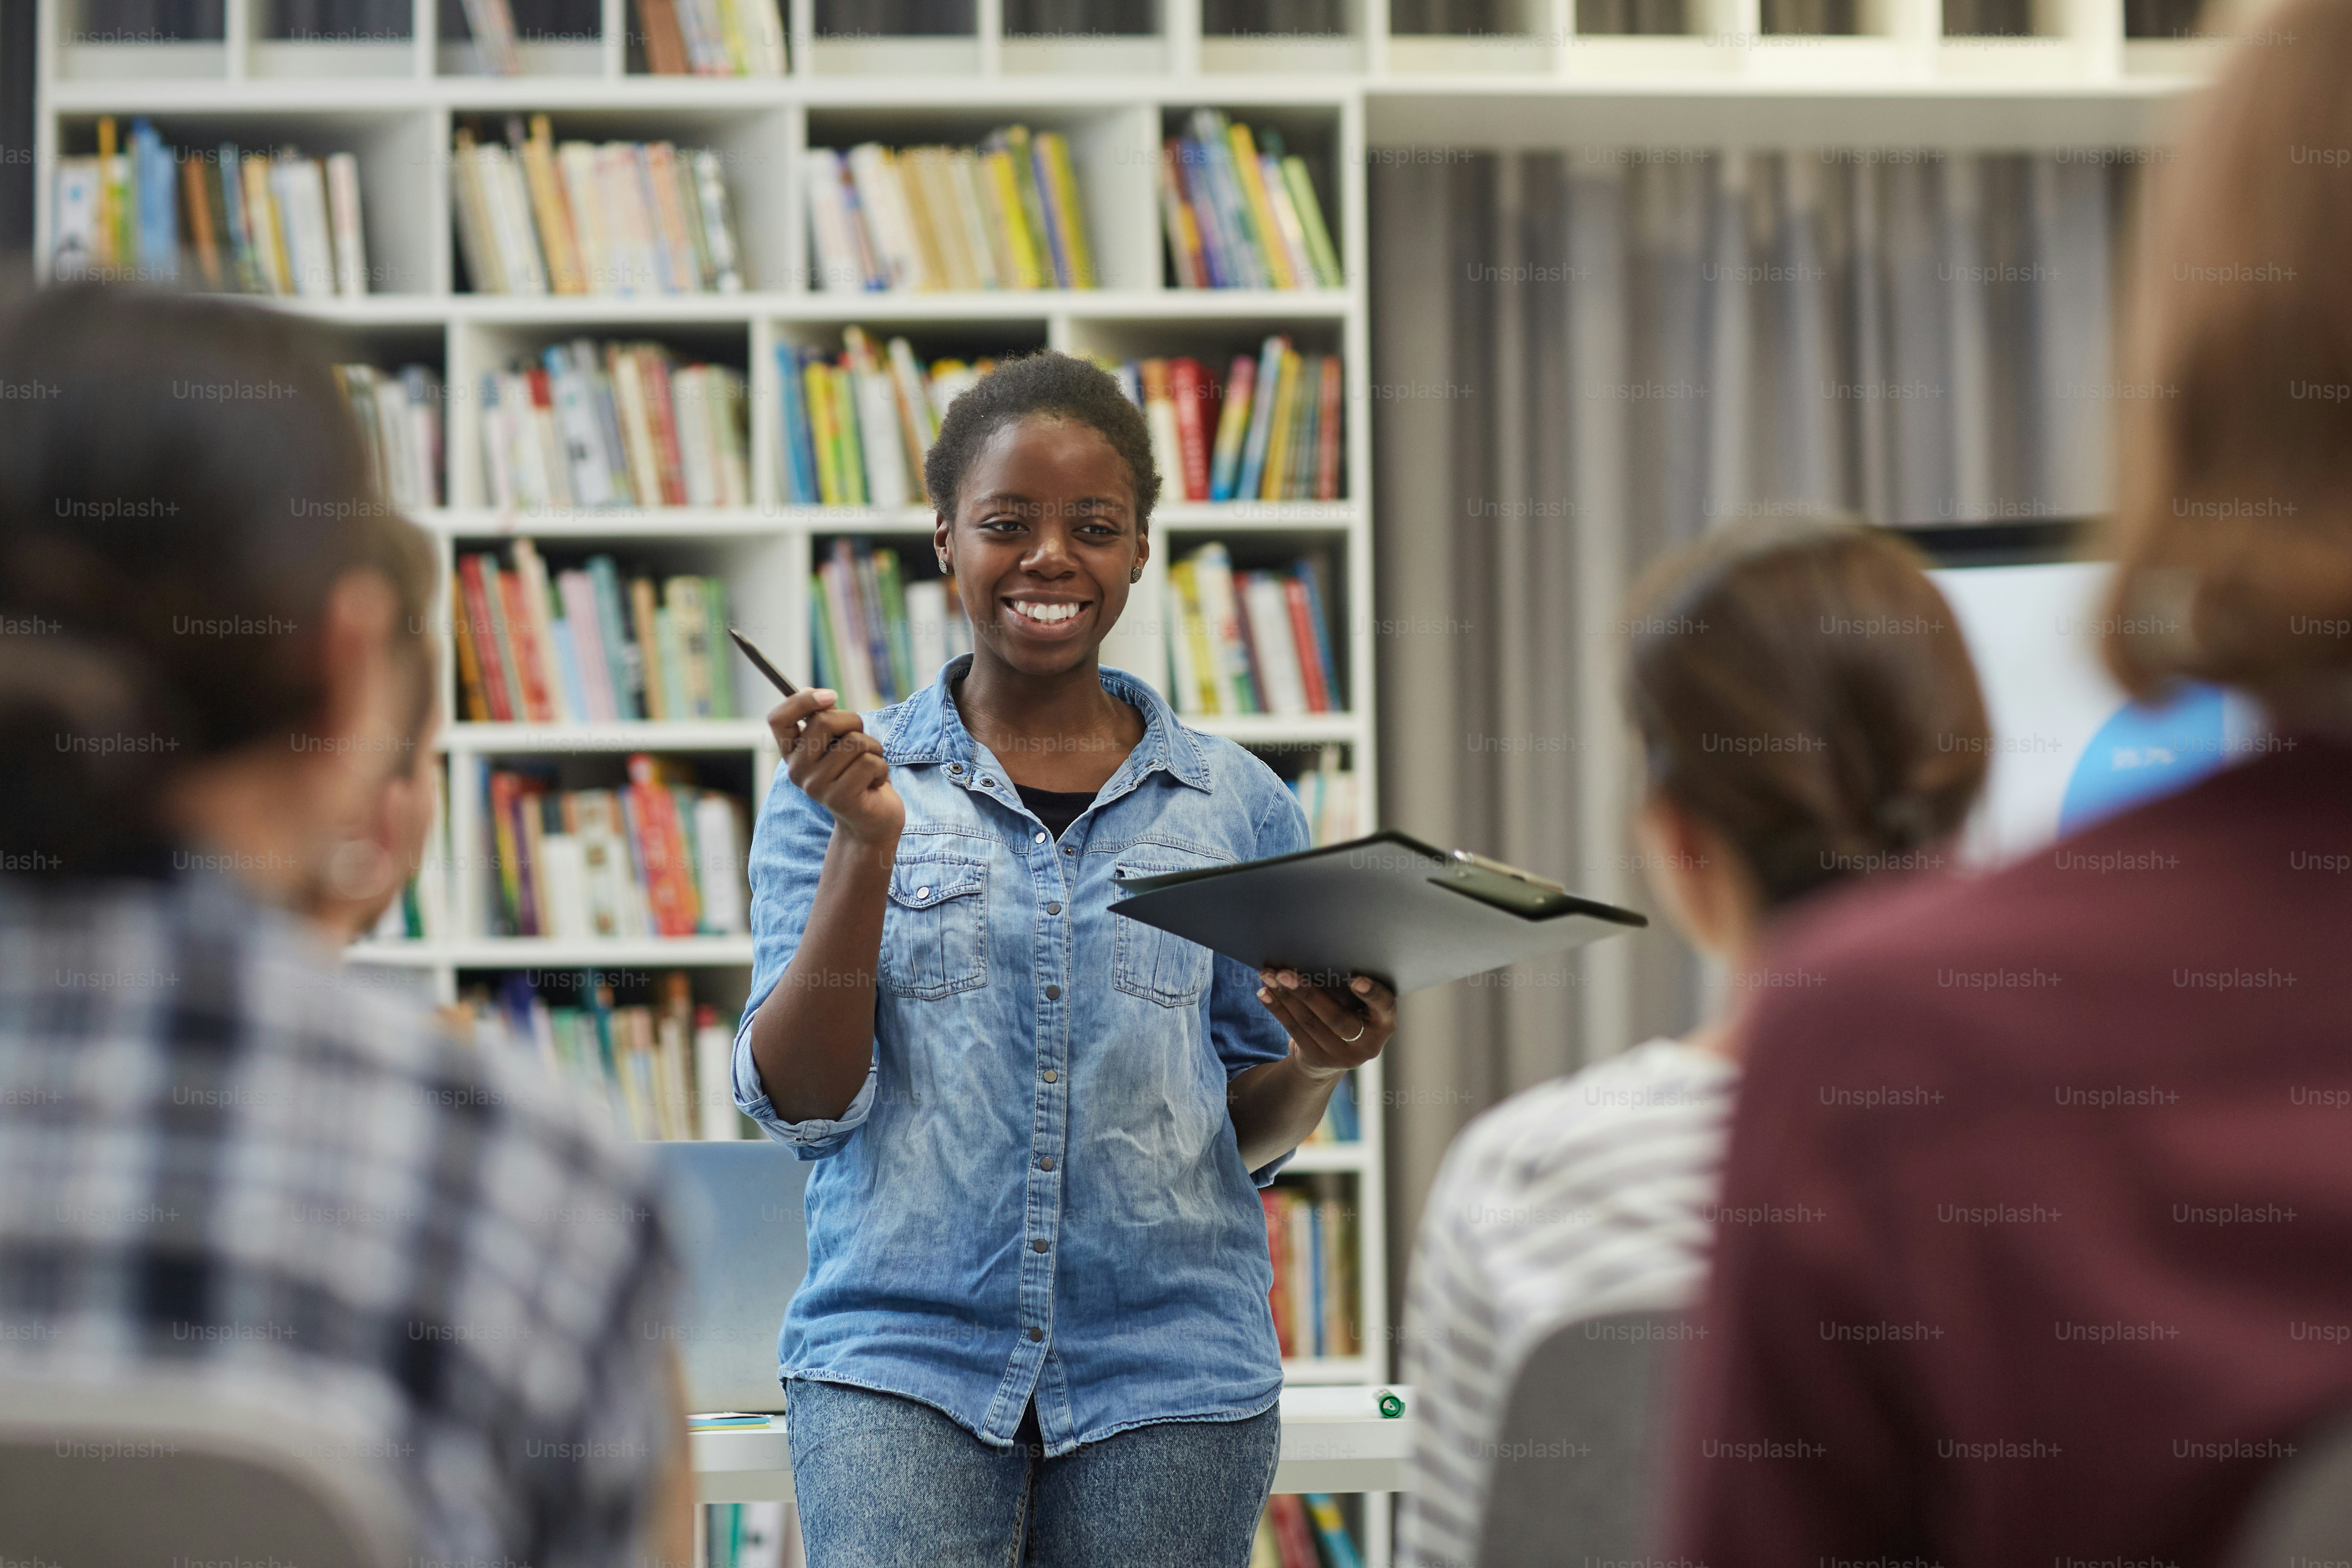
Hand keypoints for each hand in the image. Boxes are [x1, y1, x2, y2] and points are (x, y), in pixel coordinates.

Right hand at [770, 689, 902, 846]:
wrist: (870, 822)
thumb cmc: (856, 776)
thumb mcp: (839, 745)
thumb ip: (827, 721)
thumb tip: (819, 694)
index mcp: (792, 754)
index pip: (778, 719)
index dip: (801, 700)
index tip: (829, 695)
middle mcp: (797, 770)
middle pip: (823, 721)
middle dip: (853, 722)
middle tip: (861, 740)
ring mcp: (816, 786)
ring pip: (854, 741)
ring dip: (874, 749)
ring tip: (870, 767)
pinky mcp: (839, 798)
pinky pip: (869, 762)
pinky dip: (882, 768)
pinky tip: (875, 784)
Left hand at [1255, 969, 1395, 1076]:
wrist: (1333, 1054)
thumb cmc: (1349, 1011)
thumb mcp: (1357, 1002)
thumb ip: (1347, 985)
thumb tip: (1315, 953)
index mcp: (1384, 1022)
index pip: (1384, 1005)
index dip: (1371, 993)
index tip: (1356, 979)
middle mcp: (1368, 1044)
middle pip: (1336, 1018)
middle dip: (1307, 993)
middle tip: (1285, 972)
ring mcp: (1342, 1057)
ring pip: (1309, 1023)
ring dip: (1285, 996)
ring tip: (1268, 975)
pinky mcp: (1318, 1059)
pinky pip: (1293, 1030)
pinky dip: (1277, 1008)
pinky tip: (1264, 992)